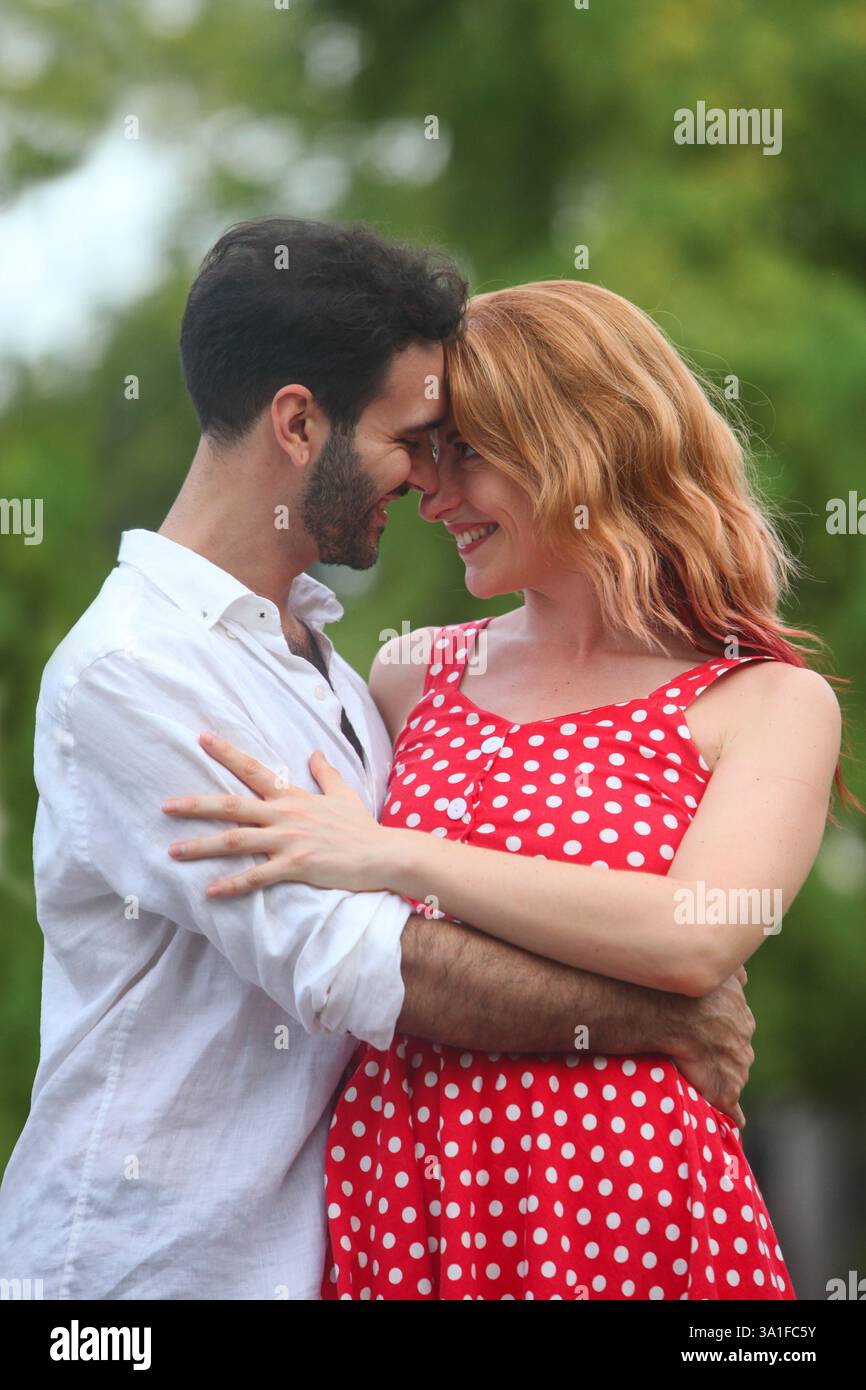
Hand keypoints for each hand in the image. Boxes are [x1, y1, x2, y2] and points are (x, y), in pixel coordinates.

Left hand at [162, 732, 390, 895]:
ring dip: (202, 846)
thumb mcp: (343, 793)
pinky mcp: (297, 867)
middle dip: (196, 805)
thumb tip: (313, 752)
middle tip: (165, 805)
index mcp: (293, 797)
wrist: (384, 854)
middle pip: (232, 806)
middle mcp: (286, 815)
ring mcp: (290, 841)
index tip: (201, 738)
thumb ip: (325, 772)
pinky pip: (258, 876)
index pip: (253, 769)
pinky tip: (209, 891)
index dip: (226, 753)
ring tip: (173, 850)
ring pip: (237, 841)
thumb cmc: (361, 827)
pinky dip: (233, 884)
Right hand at [671, 966, 754, 1129]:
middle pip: (737, 1055)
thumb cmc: (694, 991)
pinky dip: (733, 1119)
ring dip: (721, 1081)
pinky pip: (733, 1112)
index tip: (709, 1035)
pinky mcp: (726, 1092)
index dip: (722, 1033)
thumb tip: (746, 978)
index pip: (737, 1030)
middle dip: (724, 1057)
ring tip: (702, 1084)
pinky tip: (731, 1125)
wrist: (680, 1015)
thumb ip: (735, 975)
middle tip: (702, 1057)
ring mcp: (737, 1071)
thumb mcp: (721, 973)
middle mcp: (744, 1046)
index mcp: (743, 1019)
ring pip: (733, 1079)